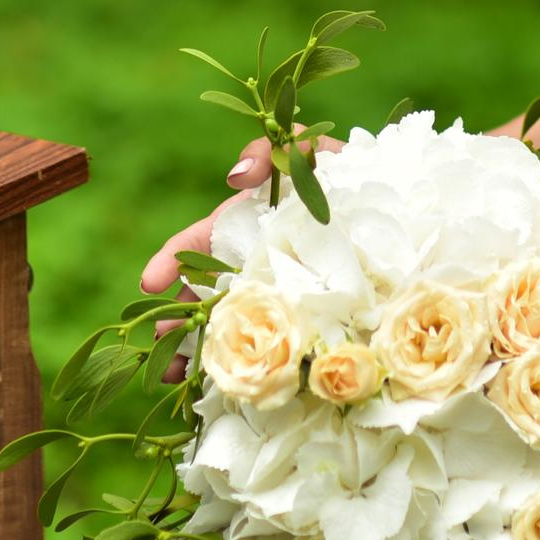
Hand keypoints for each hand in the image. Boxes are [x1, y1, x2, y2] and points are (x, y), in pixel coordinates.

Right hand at [141, 124, 342, 382]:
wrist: (388, 203)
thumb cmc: (340, 175)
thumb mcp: (306, 153)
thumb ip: (273, 152)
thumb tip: (236, 178)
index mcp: (246, 227)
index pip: (197, 244)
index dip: (171, 260)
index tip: (150, 282)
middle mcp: (252, 264)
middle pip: (204, 295)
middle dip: (177, 320)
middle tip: (160, 345)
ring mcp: (275, 294)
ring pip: (228, 325)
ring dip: (199, 350)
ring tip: (178, 374)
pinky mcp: (303, 318)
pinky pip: (270, 344)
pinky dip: (246, 366)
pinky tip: (229, 387)